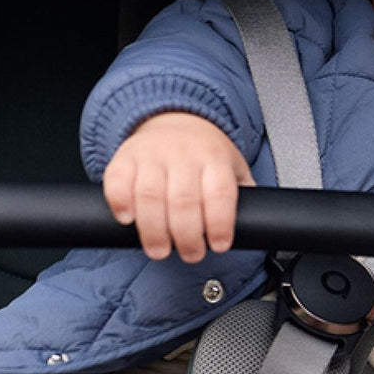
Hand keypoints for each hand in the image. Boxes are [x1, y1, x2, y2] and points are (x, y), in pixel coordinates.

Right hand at [102, 112, 254, 261]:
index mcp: (215, 158)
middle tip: (191, 255)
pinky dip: (120, 203)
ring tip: (160, 250)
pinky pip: (117, 181)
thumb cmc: (206, 153)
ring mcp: (152, 154)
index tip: (219, 245)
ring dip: (154, 229)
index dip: (220, 223)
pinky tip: (128, 220)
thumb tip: (257, 226)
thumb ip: (245, 194)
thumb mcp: (233, 166)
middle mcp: (184, 155)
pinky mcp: (125, 157)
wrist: (176, 118)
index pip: (220, 193)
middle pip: (184, 200)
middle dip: (187, 235)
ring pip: (149, 195)